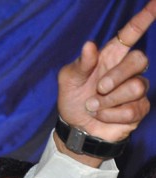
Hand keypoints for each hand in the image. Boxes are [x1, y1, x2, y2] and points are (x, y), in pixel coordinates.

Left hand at [56, 1, 155, 165]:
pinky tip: (101, 116)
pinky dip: (111, 115)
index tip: (154, 3)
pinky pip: (132, 109)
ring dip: (109, 100)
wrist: (75, 128)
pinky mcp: (139, 109)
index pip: (130, 34)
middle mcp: (126, 70)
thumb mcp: (68, 80)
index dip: (143, 19)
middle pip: (139, 60)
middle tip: (99, 89)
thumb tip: (90, 45)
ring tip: (93, 106)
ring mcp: (136, 89)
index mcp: (110, 57)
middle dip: (117, 75)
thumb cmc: (72, 99)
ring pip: (136, 87)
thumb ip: (79, 63)